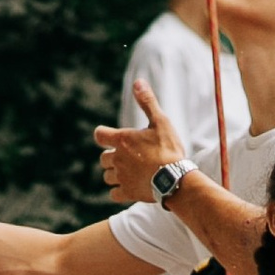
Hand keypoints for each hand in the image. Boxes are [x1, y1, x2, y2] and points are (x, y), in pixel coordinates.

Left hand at [94, 76, 184, 204]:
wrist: (175, 179)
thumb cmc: (168, 148)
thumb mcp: (160, 121)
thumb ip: (147, 102)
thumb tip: (138, 82)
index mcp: (123, 140)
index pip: (100, 135)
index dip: (103, 134)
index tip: (110, 136)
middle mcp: (118, 159)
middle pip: (103, 158)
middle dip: (112, 156)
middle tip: (128, 155)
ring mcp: (122, 177)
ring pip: (107, 176)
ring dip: (114, 173)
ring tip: (130, 170)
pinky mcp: (127, 193)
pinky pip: (113, 193)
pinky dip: (118, 190)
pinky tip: (129, 185)